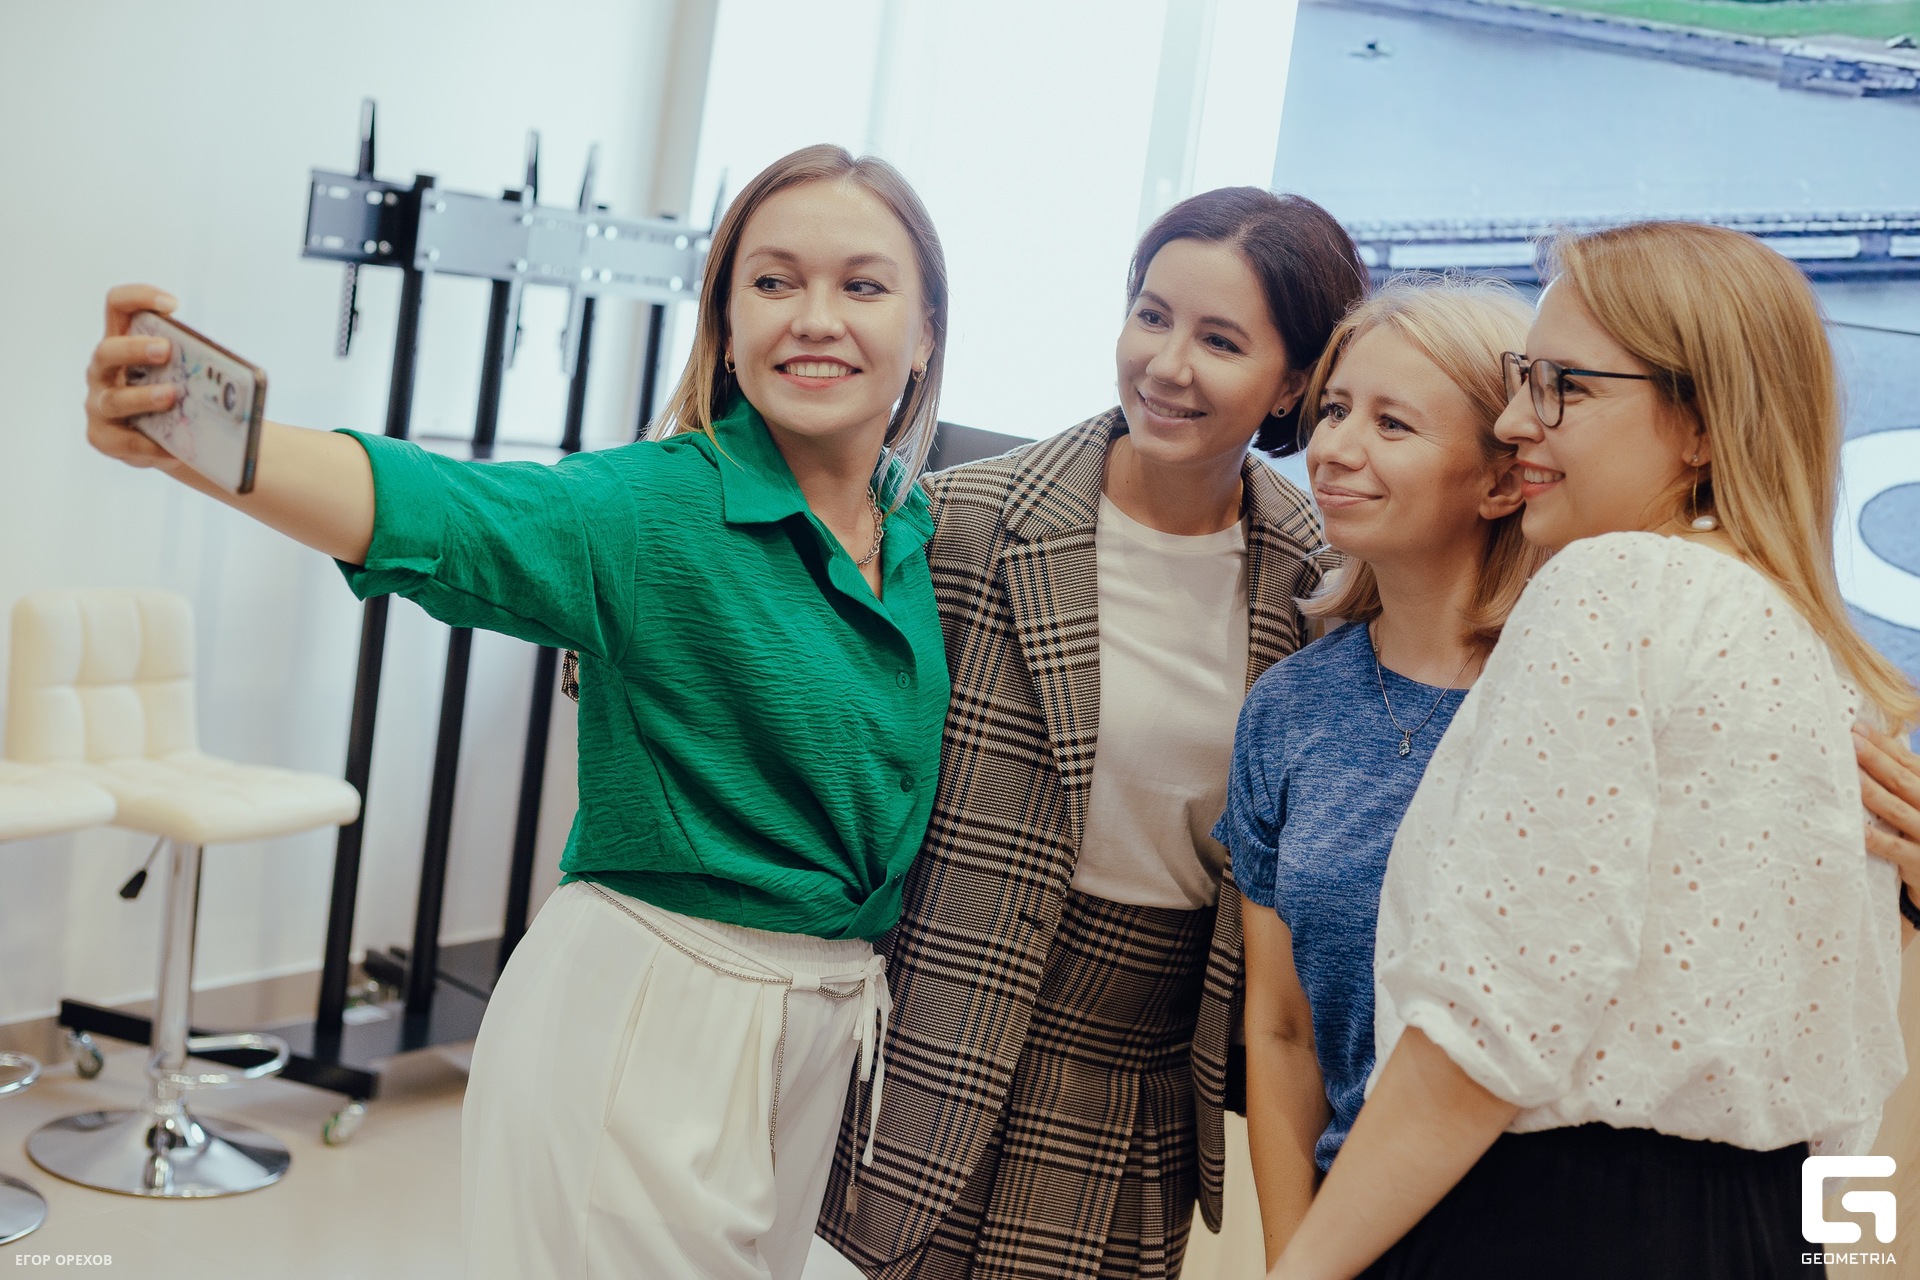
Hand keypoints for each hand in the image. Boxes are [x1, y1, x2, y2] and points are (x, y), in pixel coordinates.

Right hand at [85, 284, 184, 472]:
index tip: (173, 304)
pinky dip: (149, 446)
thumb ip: (196, 367)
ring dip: (143, 396)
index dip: (138, 297)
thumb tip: (233, 375)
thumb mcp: (186, 377)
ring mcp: (98, 404)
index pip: (117, 306)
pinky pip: (122, 442)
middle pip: (107, 351)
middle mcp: (102, 371)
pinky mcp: (102, 437)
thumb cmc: (179, 399)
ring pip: (114, 399)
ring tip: (172, 396)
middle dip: (134, 348)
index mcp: (122, 344)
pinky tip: (172, 449)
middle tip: (166, 349)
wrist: (172, 444)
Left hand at [1855, 723, 1919, 891]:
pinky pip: (1895, 848)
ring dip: (1871, 791)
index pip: (1908, 762)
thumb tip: (1866, 744)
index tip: (1856, 727)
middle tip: (1849, 740)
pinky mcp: (1919, 862)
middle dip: (1874, 759)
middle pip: (1901, 780)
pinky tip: (1856, 827)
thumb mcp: (1918, 801)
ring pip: (1896, 810)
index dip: (1883, 745)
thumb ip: (1902, 779)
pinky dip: (1875, 838)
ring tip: (1849, 774)